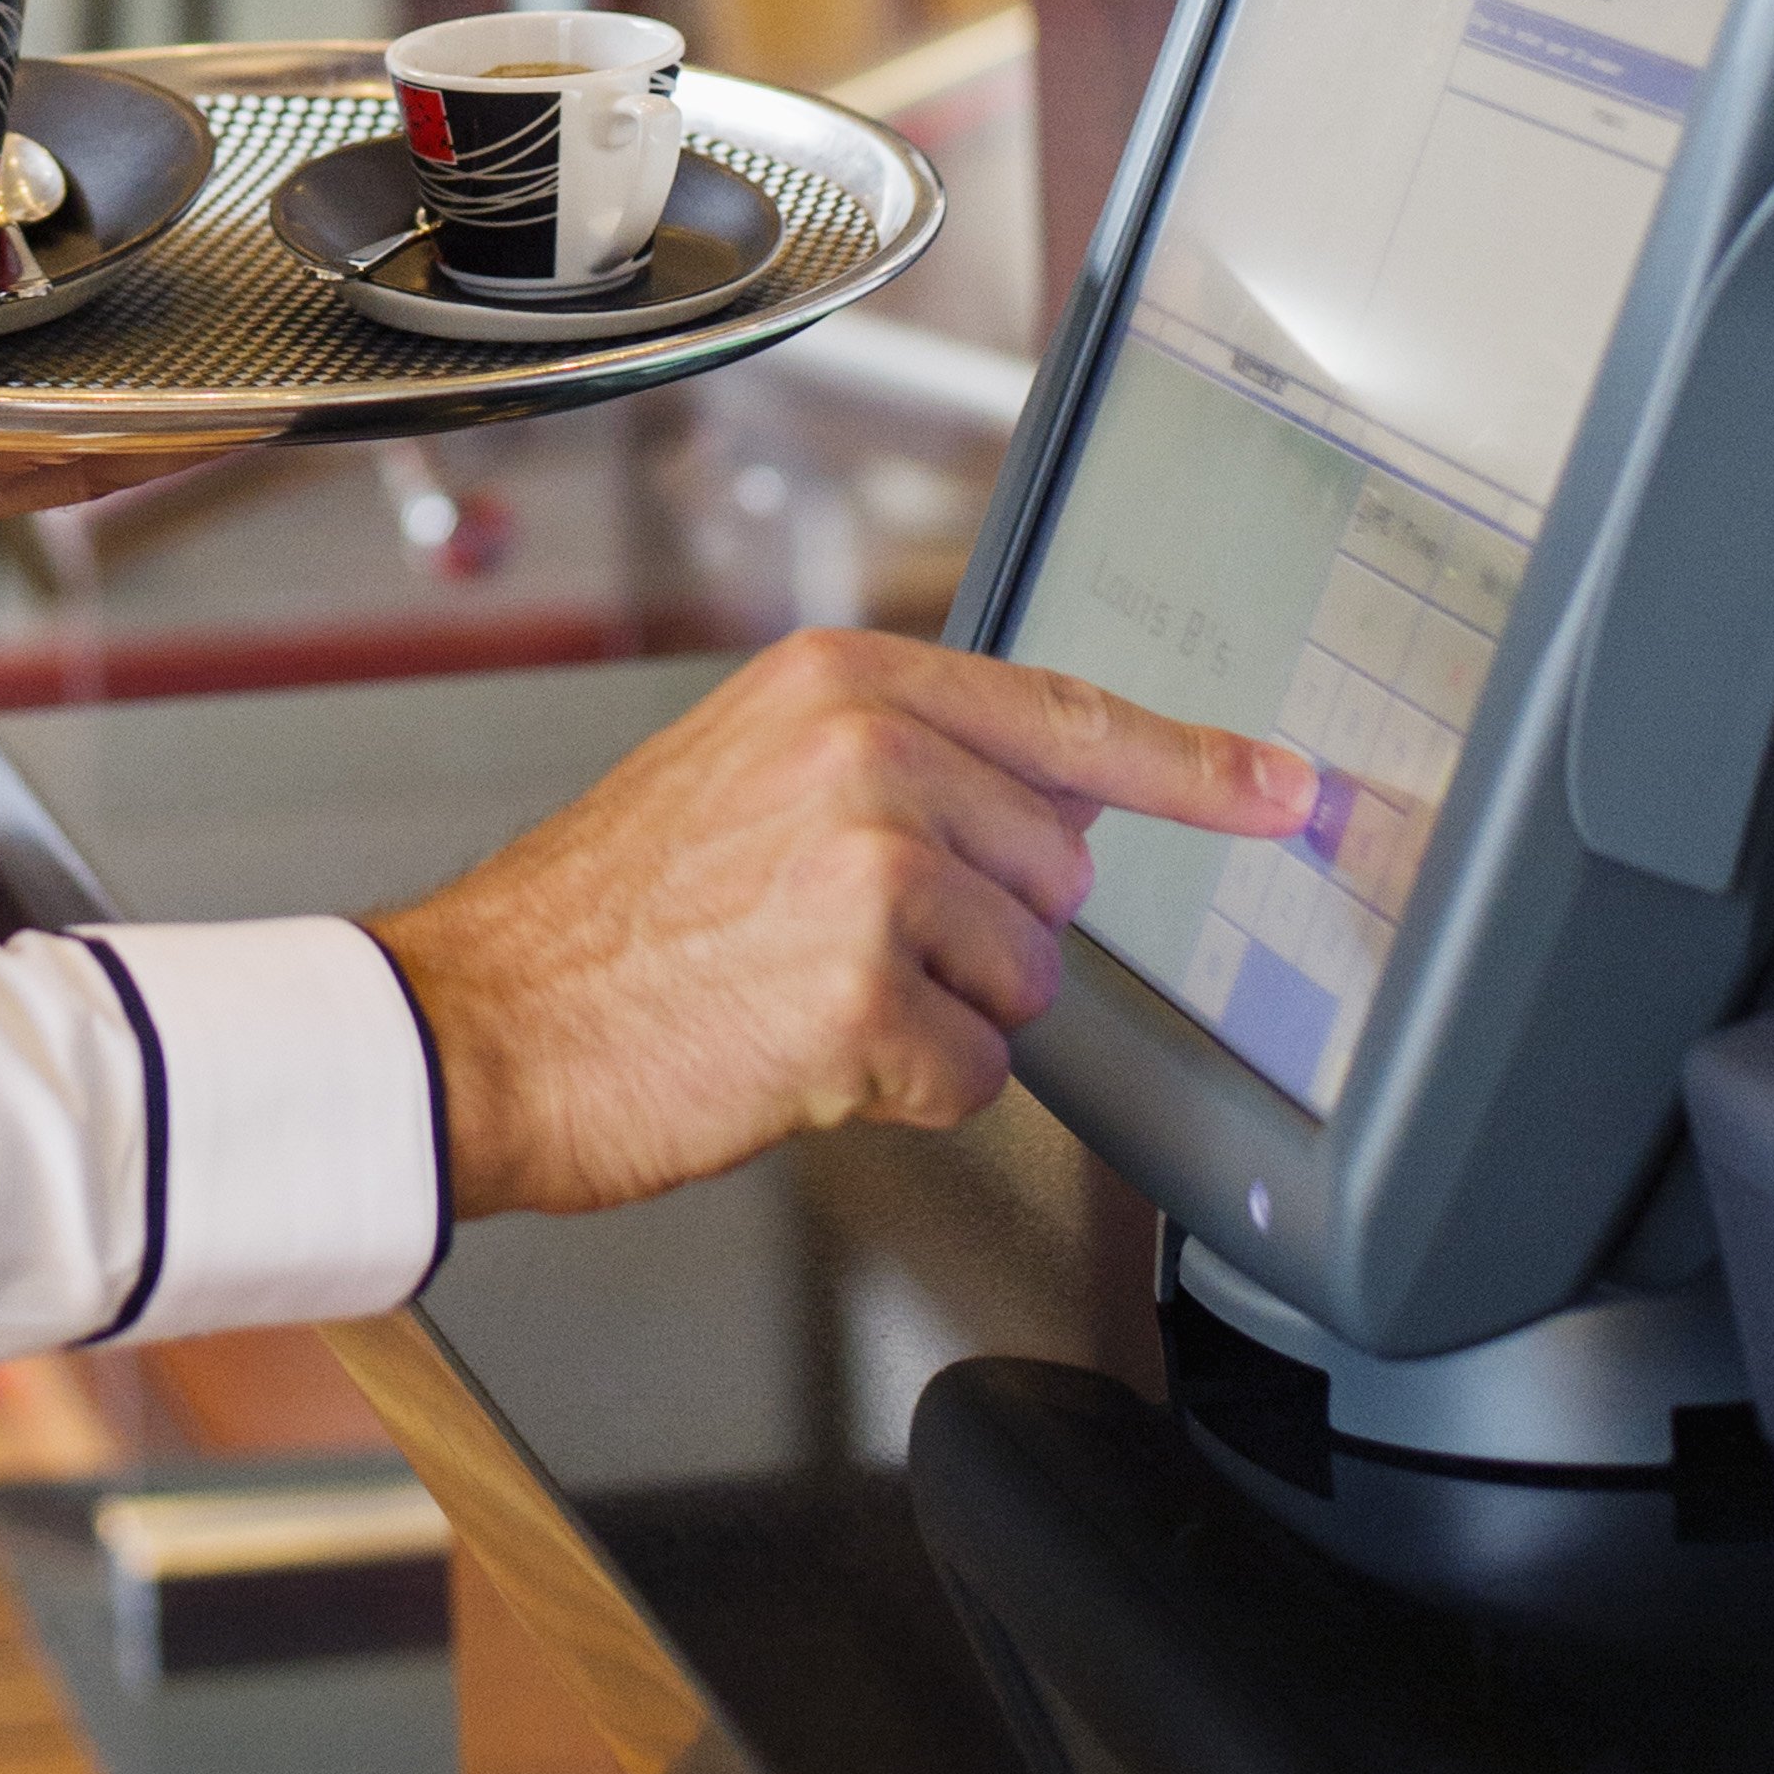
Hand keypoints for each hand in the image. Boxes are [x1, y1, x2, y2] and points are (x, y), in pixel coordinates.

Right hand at [371, 631, 1313, 1217]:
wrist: (486, 1019)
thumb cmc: (612, 917)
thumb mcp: (753, 771)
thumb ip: (901, 763)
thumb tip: (1061, 812)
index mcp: (843, 683)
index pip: (1067, 717)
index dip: (1196, 765)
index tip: (1287, 788)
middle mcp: (869, 755)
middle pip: (1057, 872)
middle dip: (982, 933)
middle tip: (836, 941)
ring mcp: (872, 870)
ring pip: (1025, 980)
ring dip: (939, 1016)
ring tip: (802, 992)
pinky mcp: (864, 994)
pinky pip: (976, 1073)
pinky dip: (905, 1089)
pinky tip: (801, 1055)